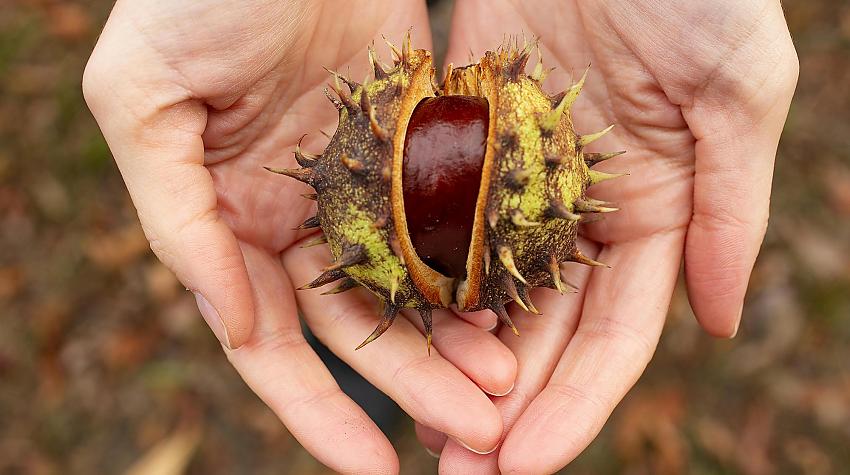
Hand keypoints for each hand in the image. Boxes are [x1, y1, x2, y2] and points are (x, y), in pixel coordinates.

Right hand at [83, 1, 517, 471]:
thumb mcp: (143, 98)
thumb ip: (176, 215)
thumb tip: (228, 322)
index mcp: (229, 218)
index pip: (272, 340)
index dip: (317, 410)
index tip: (371, 471)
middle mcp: (299, 214)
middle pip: (360, 324)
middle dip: (415, 385)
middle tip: (480, 433)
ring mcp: (362, 181)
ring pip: (415, 281)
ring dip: (457, 338)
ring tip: (508, 388)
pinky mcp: (415, 139)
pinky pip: (451, 215)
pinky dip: (479, 262)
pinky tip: (518, 302)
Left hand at [418, 1, 798, 472]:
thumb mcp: (736, 90)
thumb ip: (730, 210)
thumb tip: (724, 324)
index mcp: (654, 213)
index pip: (613, 336)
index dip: (575, 406)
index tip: (527, 464)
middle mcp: (580, 211)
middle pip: (539, 332)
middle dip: (502, 408)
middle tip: (461, 474)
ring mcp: (515, 180)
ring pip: (481, 290)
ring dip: (450, 363)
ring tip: (415, 429)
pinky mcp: (459, 140)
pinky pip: (432, 219)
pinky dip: (414, 277)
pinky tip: (386, 330)